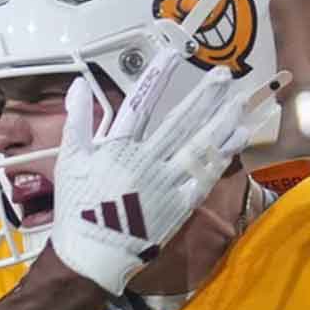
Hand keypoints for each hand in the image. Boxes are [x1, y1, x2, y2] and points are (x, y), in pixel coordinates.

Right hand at [49, 52, 248, 294]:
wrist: (92, 256)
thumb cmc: (77, 208)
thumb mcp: (69, 161)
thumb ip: (77, 122)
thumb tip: (78, 86)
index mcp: (118, 148)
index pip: (140, 103)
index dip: (157, 77)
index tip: (173, 54)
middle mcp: (146, 161)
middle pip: (180, 122)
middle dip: (204, 96)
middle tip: (224, 74)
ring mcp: (166, 184)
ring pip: (199, 146)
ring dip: (221, 121)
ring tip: (239, 101)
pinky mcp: (180, 205)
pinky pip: (205, 176)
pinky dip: (222, 156)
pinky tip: (237, 138)